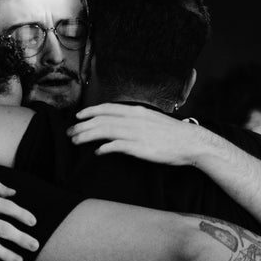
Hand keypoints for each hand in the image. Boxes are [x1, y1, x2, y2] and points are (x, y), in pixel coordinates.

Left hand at [68, 103, 204, 165]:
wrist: (190, 142)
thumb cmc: (172, 133)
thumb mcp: (151, 119)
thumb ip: (135, 119)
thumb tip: (119, 124)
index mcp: (136, 111)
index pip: (107, 108)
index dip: (90, 111)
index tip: (78, 116)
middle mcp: (133, 119)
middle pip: (101, 120)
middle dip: (82, 126)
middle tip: (70, 133)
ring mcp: (136, 133)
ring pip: (104, 131)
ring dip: (87, 136)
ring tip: (76, 142)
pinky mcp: (139, 147)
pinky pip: (116, 146)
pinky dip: (104, 148)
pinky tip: (97, 152)